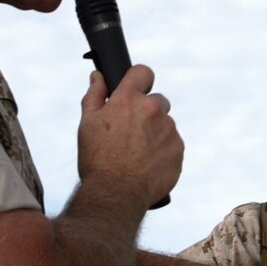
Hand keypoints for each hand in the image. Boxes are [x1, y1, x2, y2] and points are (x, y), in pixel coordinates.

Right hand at [78, 67, 182, 208]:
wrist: (115, 193)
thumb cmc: (97, 159)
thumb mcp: (87, 124)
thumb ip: (95, 95)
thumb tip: (98, 75)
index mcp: (129, 100)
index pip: (143, 72)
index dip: (139, 80)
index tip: (135, 90)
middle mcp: (153, 110)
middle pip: (157, 100)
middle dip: (147, 112)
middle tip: (131, 133)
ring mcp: (169, 130)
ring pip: (165, 124)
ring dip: (156, 133)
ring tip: (137, 154)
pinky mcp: (179, 150)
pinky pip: (173, 144)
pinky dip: (164, 151)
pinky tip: (148, 164)